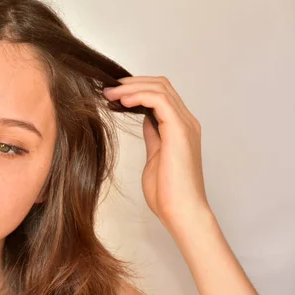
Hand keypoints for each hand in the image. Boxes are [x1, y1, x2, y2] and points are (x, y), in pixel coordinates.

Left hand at [103, 76, 209, 227]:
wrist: (181, 212)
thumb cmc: (168, 193)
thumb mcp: (155, 156)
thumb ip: (154, 135)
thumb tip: (146, 119)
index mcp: (181, 127)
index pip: (161, 94)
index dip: (137, 89)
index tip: (113, 94)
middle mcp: (186, 122)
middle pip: (161, 85)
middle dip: (132, 83)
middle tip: (108, 89)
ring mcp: (185, 124)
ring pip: (160, 87)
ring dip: (132, 87)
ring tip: (110, 93)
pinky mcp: (180, 130)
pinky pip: (160, 100)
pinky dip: (140, 95)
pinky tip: (123, 101)